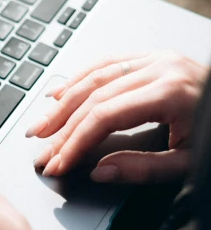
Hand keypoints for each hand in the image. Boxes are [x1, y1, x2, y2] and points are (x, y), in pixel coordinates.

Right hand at [27, 50, 208, 182]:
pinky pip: (107, 62)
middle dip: (62, 127)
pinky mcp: (154, 57)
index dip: (76, 142)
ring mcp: (156, 58)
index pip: (105, 115)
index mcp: (171, 92)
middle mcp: (160, 67)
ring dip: (63, 102)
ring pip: (95, 75)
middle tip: (40, 150)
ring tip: (41, 126)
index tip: (58, 163)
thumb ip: (144, 168)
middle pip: (94, 95)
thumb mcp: (190, 162)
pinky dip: (80, 78)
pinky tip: (59, 94)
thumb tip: (99, 172)